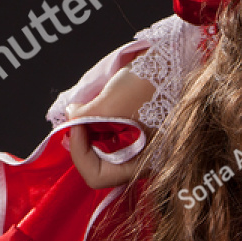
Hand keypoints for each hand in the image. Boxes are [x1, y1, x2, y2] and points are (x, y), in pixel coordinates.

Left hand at [66, 65, 155, 188]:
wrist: (171, 64)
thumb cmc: (150, 85)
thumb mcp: (113, 103)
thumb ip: (85, 117)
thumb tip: (70, 116)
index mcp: (142, 164)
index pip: (97, 176)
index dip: (79, 152)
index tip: (75, 122)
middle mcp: (141, 162)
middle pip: (98, 166)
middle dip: (82, 141)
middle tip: (76, 114)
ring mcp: (140, 149)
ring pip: (102, 152)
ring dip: (88, 131)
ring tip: (86, 108)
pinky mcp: (138, 136)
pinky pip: (110, 139)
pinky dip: (97, 124)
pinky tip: (96, 107)